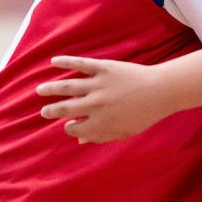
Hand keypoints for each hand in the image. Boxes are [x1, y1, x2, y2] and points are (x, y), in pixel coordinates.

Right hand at [36, 56, 168, 142]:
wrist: (162, 90)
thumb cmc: (145, 114)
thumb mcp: (125, 131)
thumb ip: (102, 136)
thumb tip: (80, 139)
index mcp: (100, 123)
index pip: (74, 128)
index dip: (70, 128)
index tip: (69, 125)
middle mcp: (95, 105)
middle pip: (64, 108)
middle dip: (51, 111)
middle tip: (44, 112)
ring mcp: (98, 85)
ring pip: (66, 86)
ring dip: (51, 88)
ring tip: (40, 90)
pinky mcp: (103, 68)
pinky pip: (80, 64)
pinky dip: (65, 62)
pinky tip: (53, 62)